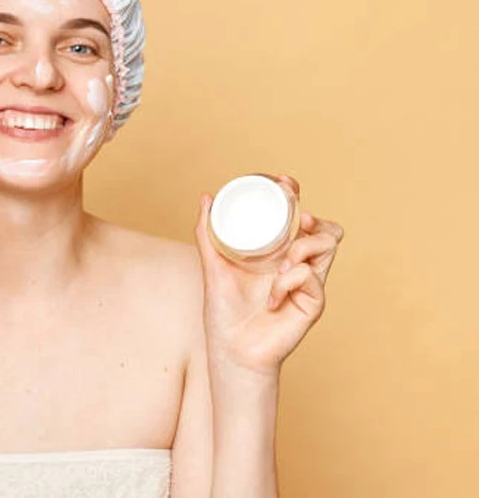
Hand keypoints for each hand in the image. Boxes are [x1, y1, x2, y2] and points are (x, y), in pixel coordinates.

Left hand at [194, 174, 344, 376]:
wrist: (231, 350)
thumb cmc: (224, 312)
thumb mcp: (213, 267)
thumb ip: (206, 234)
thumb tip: (205, 197)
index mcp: (278, 253)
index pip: (298, 218)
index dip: (297, 197)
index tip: (285, 183)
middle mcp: (298, 265)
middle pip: (326, 230)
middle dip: (315, 218)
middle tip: (299, 217)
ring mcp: (308, 284)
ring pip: (327, 247)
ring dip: (305, 247)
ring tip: (282, 263)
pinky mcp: (313, 304)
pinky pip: (312, 279)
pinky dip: (290, 281)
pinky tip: (273, 298)